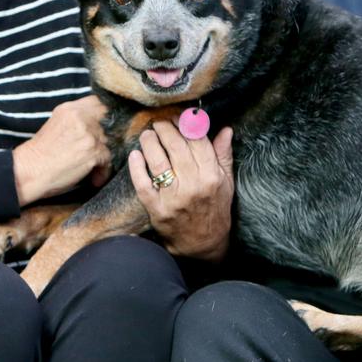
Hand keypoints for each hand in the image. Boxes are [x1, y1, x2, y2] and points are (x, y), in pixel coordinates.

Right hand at [13, 95, 110, 205]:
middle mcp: (81, 118)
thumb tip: (97, 123)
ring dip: (102, 155)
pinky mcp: (93, 152)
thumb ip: (76, 119)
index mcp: (70, 109)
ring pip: (108, 142)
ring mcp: (88, 134)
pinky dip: (102, 171)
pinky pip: (108, 160)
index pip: (98, 102)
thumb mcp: (56, 125)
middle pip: (107, 123)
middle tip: (97, 151)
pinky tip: (93, 178)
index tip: (102, 127)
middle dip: (104, 137)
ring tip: (92, 167)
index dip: (103, 115)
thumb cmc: (40, 153)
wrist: (29, 171)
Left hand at [128, 121, 234, 260]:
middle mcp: (193, 185)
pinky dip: (137, 167)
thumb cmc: (215, 209)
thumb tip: (226, 130)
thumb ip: (223, 155)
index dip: (186, 124)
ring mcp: (174, 198)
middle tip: (159, 122)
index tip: (179, 117)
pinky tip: (135, 155)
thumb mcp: (226, 182)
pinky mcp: (157, 209)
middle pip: (176, 147)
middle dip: (165, 129)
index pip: (197, 141)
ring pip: (158, 161)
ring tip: (147, 134)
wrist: (203, 244)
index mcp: (211, 176)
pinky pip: (143, 184)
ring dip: (150, 142)